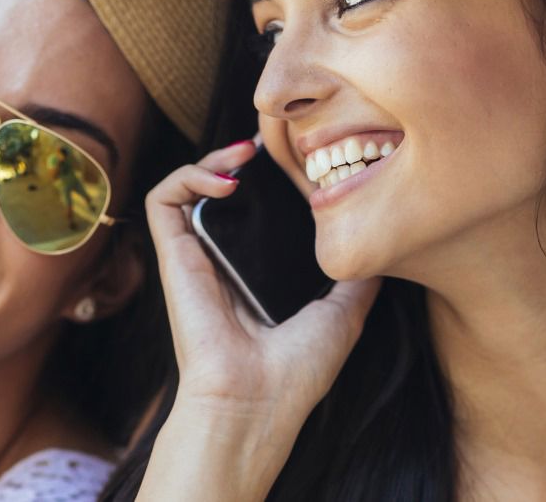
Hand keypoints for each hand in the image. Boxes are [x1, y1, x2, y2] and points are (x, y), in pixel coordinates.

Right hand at [143, 139, 380, 436]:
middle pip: (222, 191)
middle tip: (275, 142)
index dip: (272, 178)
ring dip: (212, 156)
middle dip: (243, 156)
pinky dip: (187, 174)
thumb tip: (382, 247)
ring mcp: (195, 257)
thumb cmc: (295, 372)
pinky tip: (228, 178)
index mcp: (256, 273)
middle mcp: (222, 261)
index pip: (256, 211)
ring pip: (187, 185)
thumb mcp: (343, 314)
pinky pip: (163, 199)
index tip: (301, 159)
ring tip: (248, 152)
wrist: (255, 402)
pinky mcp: (172, 257)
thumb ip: (357, 277)